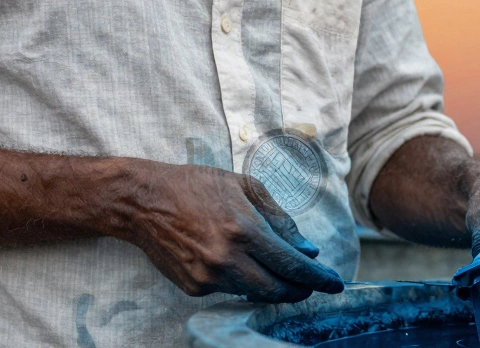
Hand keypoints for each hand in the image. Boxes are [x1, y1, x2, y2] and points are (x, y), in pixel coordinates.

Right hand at [118, 162, 344, 302]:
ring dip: (270, 286)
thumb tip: (306, 248)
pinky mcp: (193, 287)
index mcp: (245, 230)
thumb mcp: (244, 186)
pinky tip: (235, 263)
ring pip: (253, 293)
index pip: (292, 265)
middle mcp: (228, 258)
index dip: (318, 278)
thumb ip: (279, 218)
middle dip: (299, 290)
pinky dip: (239, 280)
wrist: (144, 201)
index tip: (334, 283)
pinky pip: (227, 290)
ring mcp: (208, 277)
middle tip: (310, 285)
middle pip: (277, 290)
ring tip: (277, 273)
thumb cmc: (195, 185)